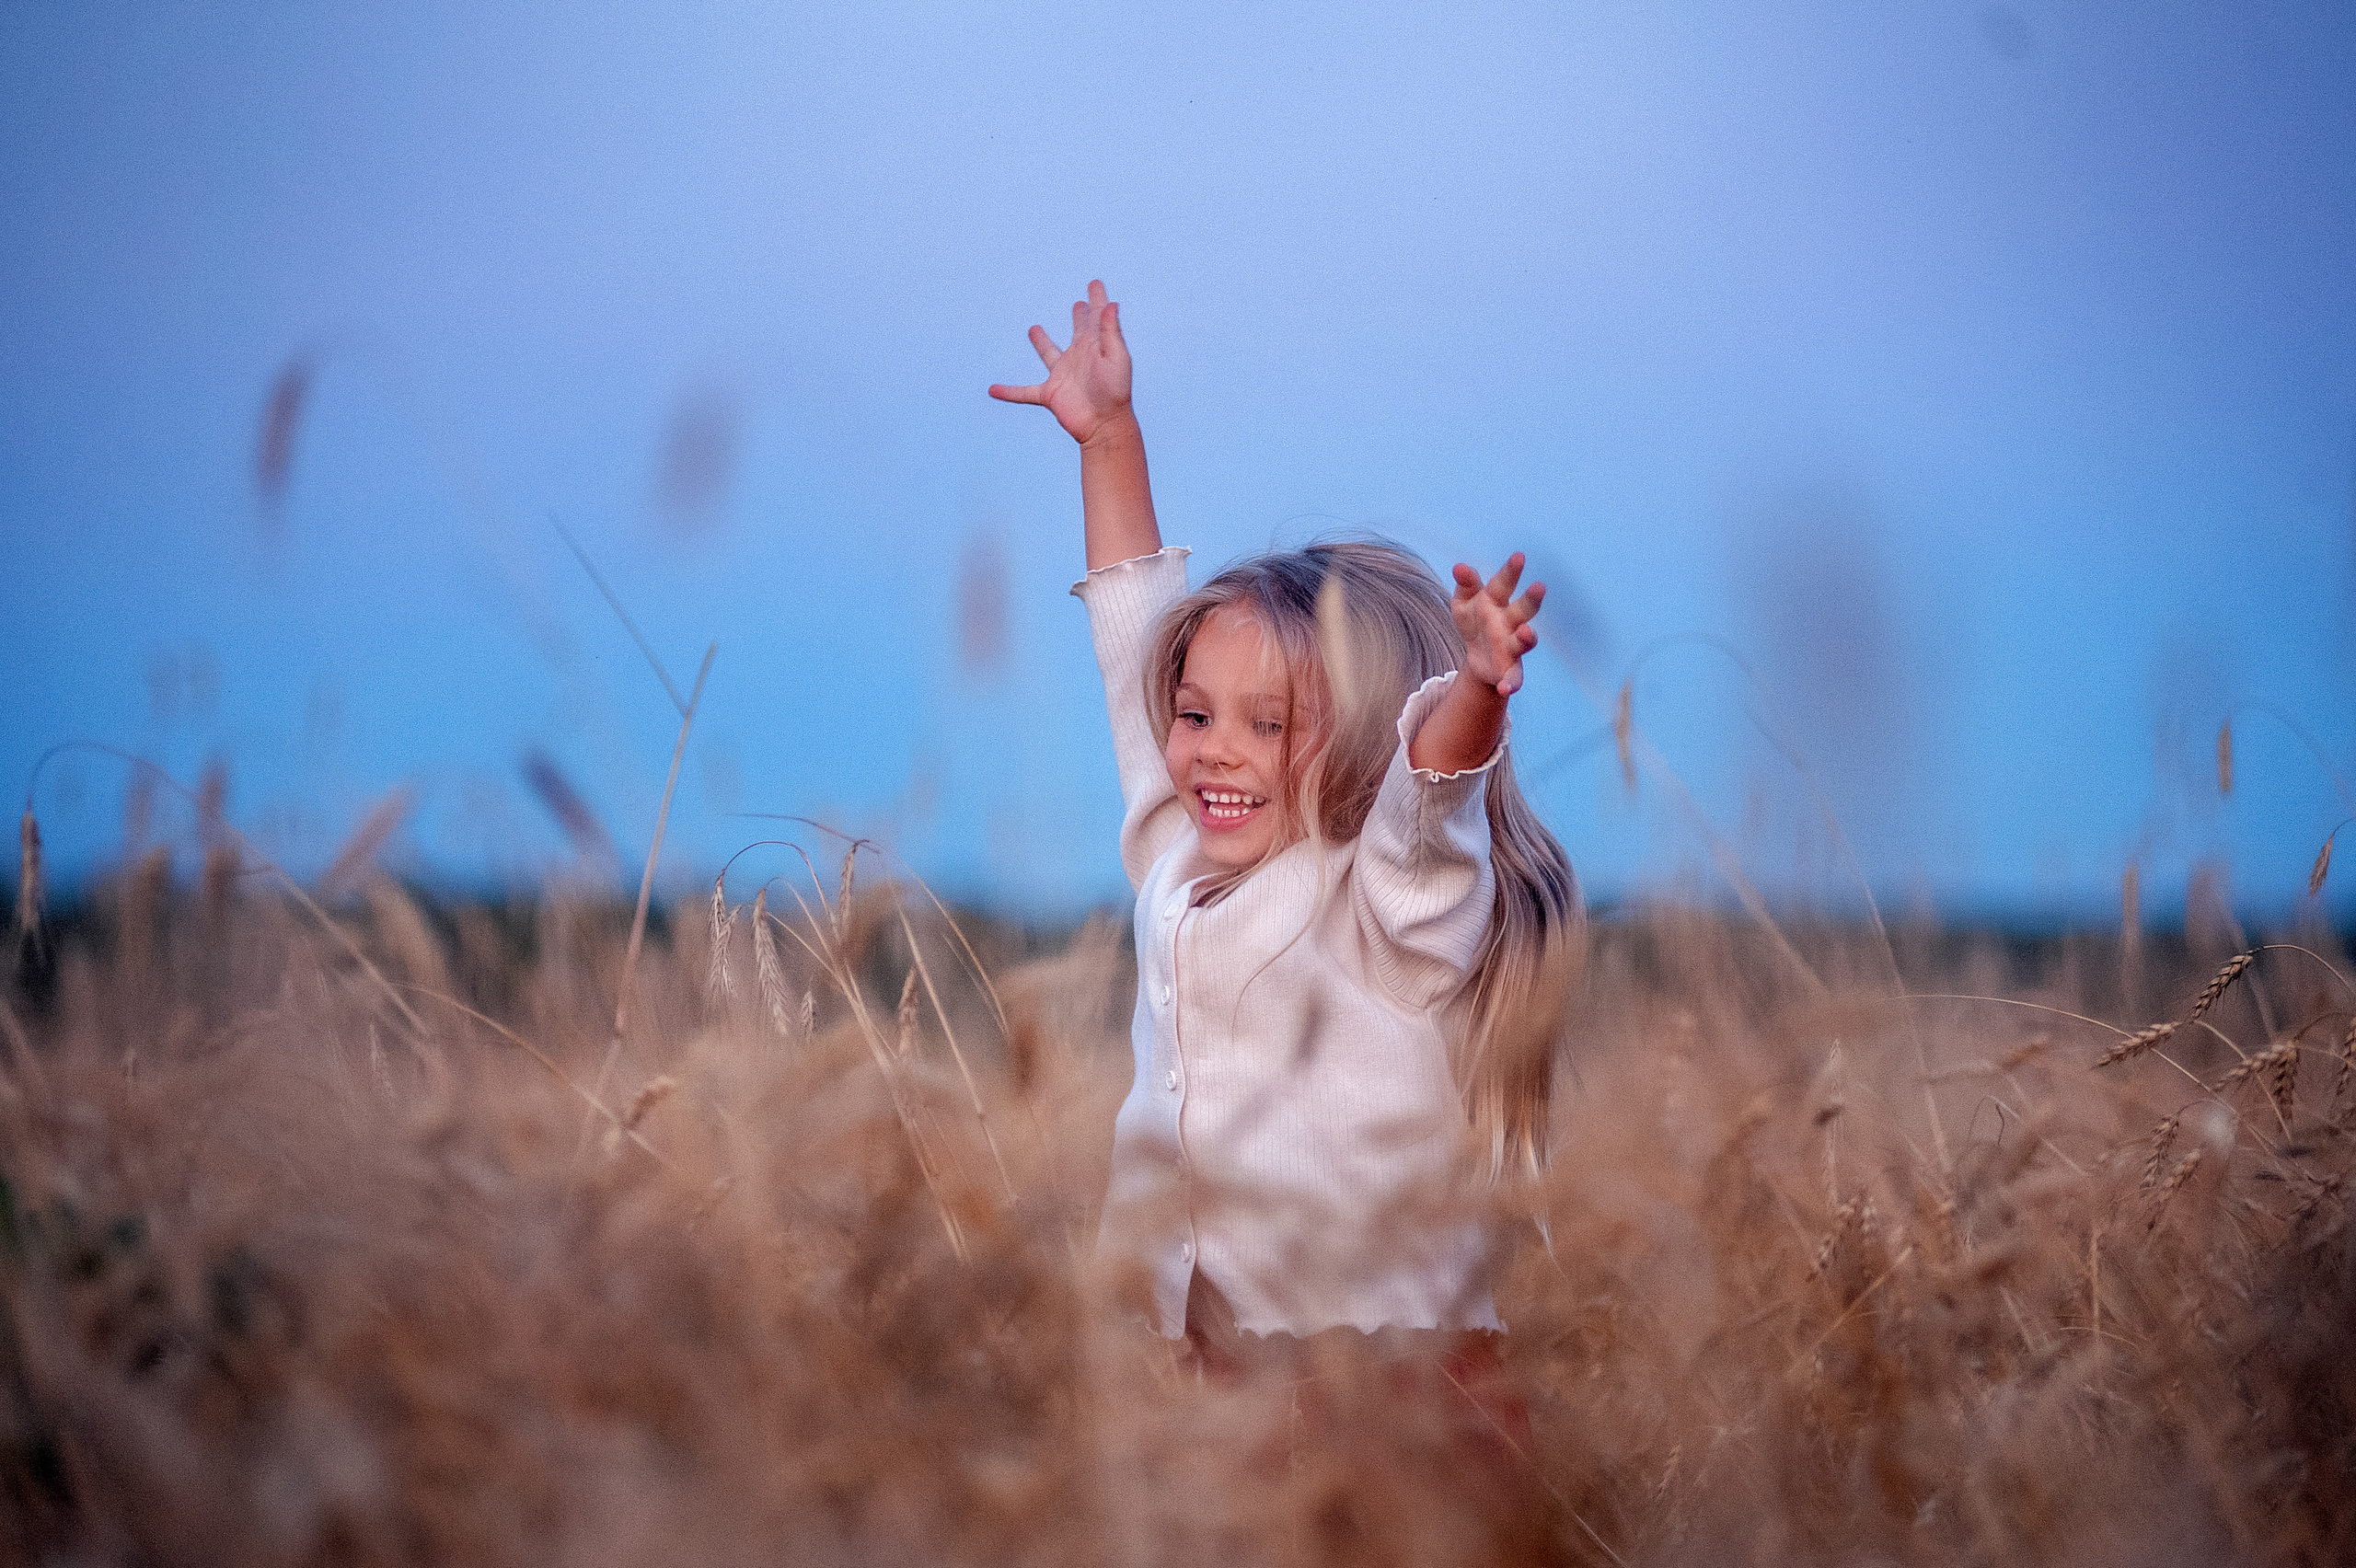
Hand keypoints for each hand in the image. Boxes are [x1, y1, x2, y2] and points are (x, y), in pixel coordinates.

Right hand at [987, 279, 1134, 445]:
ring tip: (1033, 329)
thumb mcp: (1116, 357)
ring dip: (1041, 342)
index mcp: (1095, 346)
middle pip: (1078, 330)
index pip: (1097, 317)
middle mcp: (1079, 357)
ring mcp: (1063, 374)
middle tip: (1079, 304)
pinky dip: (1009, 392)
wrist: (1104, 425)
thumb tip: (1111, 303)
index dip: (1097, 299)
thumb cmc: (1115, 392)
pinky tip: (992, 390)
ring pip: (1049, 353)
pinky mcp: (1050, 394)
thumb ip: (1111, 331)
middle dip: (1080, 316)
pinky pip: (1024, 392)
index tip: (1095, 284)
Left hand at [1451, 553, 1544, 697]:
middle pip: (1523, 609)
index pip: (1503, 583)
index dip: (1511, 571)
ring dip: (1528, 637)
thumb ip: (1465, 584)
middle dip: (1531, 599)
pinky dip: (1511, 683)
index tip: (1519, 556)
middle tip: (1539, 587)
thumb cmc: (1474, 619)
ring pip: (1524, 641)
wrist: (1477, 656)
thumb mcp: (1464, 602)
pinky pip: (1514, 677)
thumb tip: (1459, 566)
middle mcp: (1510, 622)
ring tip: (1527, 633)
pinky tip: (1505, 689)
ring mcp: (1512, 646)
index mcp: (1496, 602)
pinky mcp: (1510, 670)